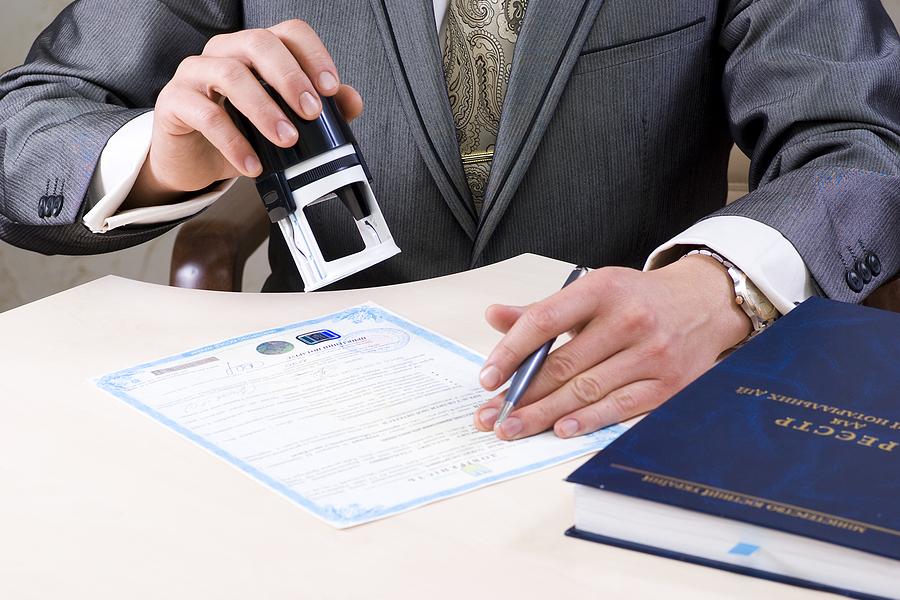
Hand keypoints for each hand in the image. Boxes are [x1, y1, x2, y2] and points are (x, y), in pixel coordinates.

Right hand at [127, 20, 363, 207]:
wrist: (194, 161)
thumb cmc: (240, 132)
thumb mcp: (283, 122)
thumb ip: (318, 109)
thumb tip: (353, 101)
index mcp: (255, 50)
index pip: (289, 33)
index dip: (313, 55)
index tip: (331, 89)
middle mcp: (225, 52)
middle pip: (259, 43)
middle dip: (291, 78)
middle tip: (311, 113)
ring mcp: (195, 72)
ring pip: (231, 74)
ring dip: (265, 109)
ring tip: (286, 140)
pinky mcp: (174, 101)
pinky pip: (205, 114)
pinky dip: (234, 142)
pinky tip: (252, 164)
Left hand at [474, 255, 752, 439]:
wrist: (704, 303)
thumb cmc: (637, 300)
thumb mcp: (592, 291)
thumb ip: (542, 310)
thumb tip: (494, 316)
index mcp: (602, 288)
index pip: (545, 321)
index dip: (510, 352)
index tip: (487, 378)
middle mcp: (629, 319)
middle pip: (563, 364)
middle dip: (521, 395)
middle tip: (491, 416)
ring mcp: (652, 353)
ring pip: (586, 390)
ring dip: (544, 414)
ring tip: (513, 428)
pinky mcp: (669, 383)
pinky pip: (619, 407)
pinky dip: (587, 420)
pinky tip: (559, 429)